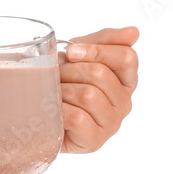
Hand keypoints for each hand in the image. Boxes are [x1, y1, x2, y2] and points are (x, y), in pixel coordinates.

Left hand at [58, 26, 138, 153]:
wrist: (38, 109)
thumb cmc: (64, 80)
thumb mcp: (82, 54)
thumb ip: (106, 40)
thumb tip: (133, 32)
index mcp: (126, 80)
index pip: (126, 57)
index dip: (95, 50)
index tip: (71, 52)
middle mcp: (124, 103)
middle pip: (101, 74)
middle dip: (71, 70)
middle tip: (58, 75)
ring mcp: (111, 124)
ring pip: (88, 95)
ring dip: (62, 89)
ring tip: (54, 92)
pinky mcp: (94, 141)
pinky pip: (78, 117)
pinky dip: (59, 109)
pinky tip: (53, 109)